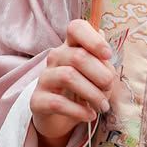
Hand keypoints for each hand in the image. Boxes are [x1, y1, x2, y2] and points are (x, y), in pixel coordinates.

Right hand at [31, 19, 115, 146]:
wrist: (61, 118)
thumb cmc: (83, 90)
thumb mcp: (97, 75)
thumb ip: (103, 63)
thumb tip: (106, 51)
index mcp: (71, 46)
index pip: (76, 28)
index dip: (94, 39)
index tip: (108, 55)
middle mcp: (55, 57)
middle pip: (78, 56)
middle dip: (100, 74)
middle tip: (109, 89)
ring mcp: (44, 78)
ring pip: (68, 76)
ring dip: (92, 93)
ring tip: (103, 106)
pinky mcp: (37, 100)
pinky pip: (57, 102)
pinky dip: (79, 110)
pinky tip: (89, 115)